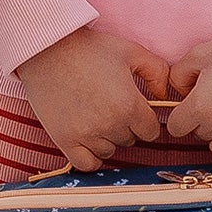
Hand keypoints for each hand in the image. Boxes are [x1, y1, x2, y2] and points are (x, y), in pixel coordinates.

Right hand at [13, 27, 169, 171]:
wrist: (47, 49)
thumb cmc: (89, 48)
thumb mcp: (131, 51)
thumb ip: (158, 73)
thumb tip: (164, 96)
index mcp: (129, 105)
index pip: (151, 131)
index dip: (146, 120)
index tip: (135, 110)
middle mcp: (110, 124)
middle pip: (130, 141)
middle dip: (126, 126)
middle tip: (111, 106)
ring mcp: (86, 134)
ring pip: (109, 151)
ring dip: (108, 139)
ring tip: (97, 117)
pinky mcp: (64, 139)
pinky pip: (86, 164)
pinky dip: (91, 156)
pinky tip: (89, 140)